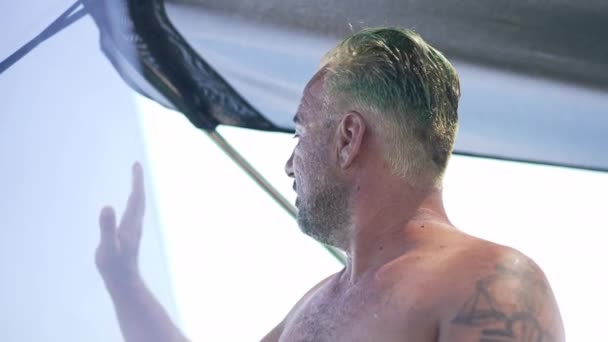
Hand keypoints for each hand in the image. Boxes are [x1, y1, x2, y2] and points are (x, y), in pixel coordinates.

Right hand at [96, 162, 145, 285]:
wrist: (123, 281)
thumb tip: (107, 207)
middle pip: (139, 198)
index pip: (136, 197)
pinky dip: (133, 203)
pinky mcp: (129, 236)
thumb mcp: (107, 246)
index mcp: (130, 223)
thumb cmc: (114, 266)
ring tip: (135, 180)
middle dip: (137, 182)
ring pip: (138, 206)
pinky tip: (130, 205)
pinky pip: (133, 214)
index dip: (136, 181)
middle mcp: (134, 224)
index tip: (137, 165)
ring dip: (136, 191)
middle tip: (136, 166)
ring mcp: (133, 230)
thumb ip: (107, 227)